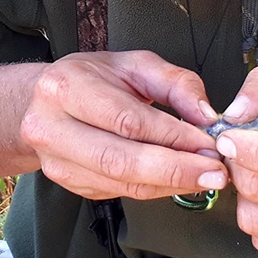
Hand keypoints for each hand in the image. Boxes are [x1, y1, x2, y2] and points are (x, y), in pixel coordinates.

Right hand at [19, 51, 229, 200]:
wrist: (43, 101)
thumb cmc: (92, 79)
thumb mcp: (134, 65)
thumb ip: (176, 83)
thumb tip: (205, 116)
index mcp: (66, 87)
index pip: (127, 120)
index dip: (173, 136)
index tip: (209, 143)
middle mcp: (52, 127)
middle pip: (121, 160)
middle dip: (175, 170)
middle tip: (214, 172)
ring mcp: (56, 160)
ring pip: (121, 182)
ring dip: (170, 184)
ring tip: (204, 177)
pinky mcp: (68, 182)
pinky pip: (119, 193)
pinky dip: (155, 189)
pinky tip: (177, 180)